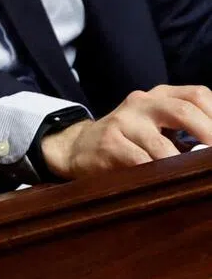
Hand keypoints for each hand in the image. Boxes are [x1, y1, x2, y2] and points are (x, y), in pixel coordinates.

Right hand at [41, 85, 211, 178]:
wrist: (79, 146)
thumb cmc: (130, 139)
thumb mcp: (158, 125)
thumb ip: (188, 129)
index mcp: (159, 96)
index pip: (198, 95)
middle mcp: (141, 103)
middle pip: (184, 110)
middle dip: (209, 136)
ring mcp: (123, 121)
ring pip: (162, 145)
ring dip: (182, 166)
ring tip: (192, 178)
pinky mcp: (108, 143)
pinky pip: (140, 162)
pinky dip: (157, 175)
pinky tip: (165, 183)